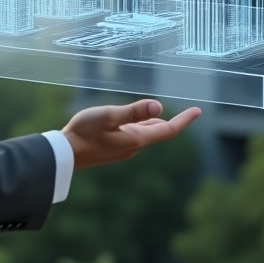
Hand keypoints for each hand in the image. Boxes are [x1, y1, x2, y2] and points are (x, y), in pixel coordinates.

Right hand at [61, 99, 201, 169]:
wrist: (65, 155)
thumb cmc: (83, 132)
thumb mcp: (108, 116)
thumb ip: (133, 111)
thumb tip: (159, 107)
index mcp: (136, 139)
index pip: (167, 129)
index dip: (184, 120)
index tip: (198, 111)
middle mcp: (133, 146)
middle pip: (159, 132)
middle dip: (172, 121)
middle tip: (188, 113)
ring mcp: (123, 149)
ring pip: (145, 134)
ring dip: (155, 123)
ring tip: (162, 114)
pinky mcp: (113, 148)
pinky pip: (134, 135)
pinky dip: (141, 126)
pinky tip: (135, 122)